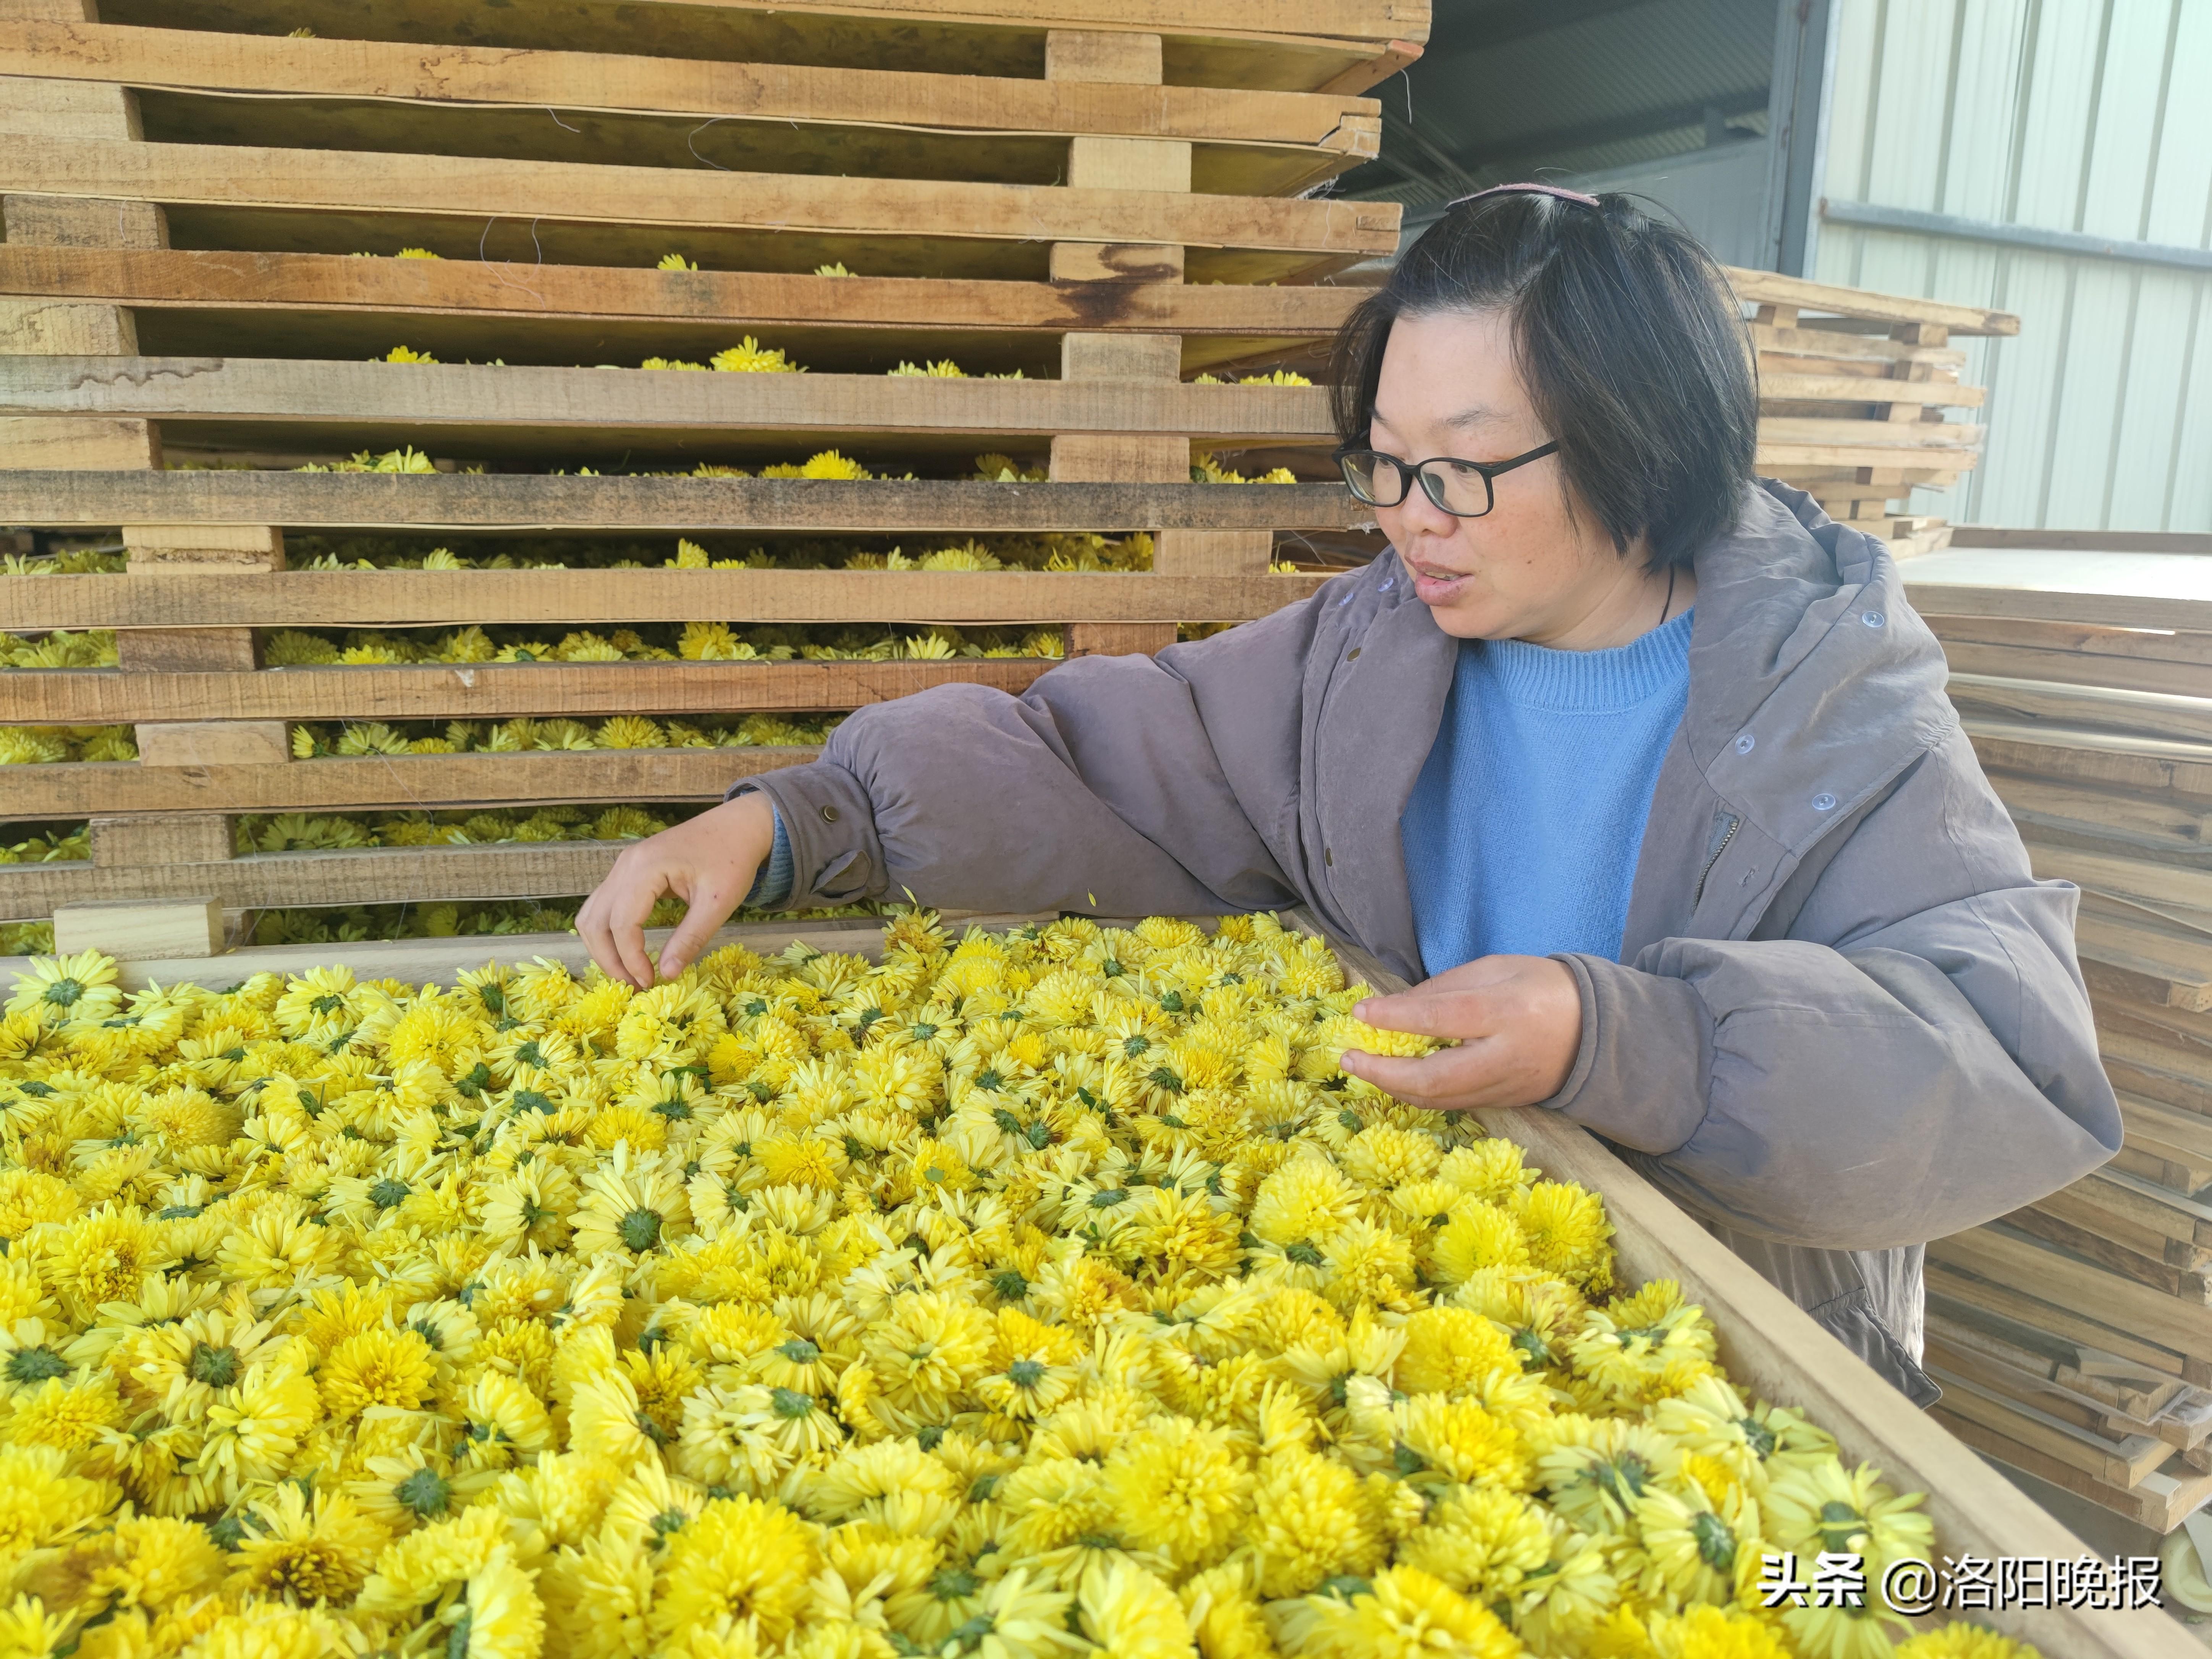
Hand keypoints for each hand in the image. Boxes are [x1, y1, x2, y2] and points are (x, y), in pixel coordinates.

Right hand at [577, 793, 777, 988]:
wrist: (738, 826)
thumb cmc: (732, 860)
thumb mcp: (719, 903)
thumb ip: (691, 938)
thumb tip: (667, 974)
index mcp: (645, 868)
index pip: (622, 923)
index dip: (630, 958)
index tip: (649, 982)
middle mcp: (625, 864)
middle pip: (595, 921)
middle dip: (609, 959)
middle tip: (634, 985)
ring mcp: (623, 866)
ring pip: (592, 914)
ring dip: (603, 947)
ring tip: (629, 973)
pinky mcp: (628, 871)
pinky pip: (604, 905)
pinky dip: (608, 932)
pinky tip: (628, 951)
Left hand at [1339, 954, 1582, 1111]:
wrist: (1598, 1030)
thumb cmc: (1543, 988)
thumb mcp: (1497, 968)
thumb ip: (1447, 986)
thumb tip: (1397, 1006)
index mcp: (1507, 1012)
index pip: (1442, 1018)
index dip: (1397, 1017)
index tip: (1362, 1012)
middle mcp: (1505, 1057)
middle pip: (1436, 1078)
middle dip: (1385, 1073)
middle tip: (1349, 1059)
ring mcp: (1506, 1087)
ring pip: (1441, 1099)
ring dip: (1395, 1088)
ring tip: (1363, 1069)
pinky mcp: (1505, 1103)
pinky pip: (1454, 1103)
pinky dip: (1419, 1094)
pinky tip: (1397, 1079)